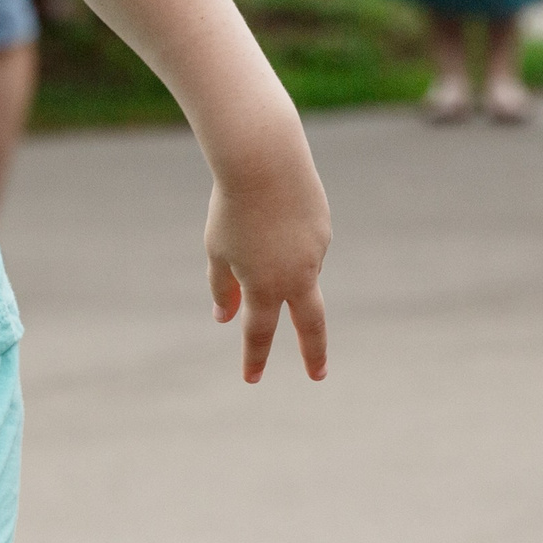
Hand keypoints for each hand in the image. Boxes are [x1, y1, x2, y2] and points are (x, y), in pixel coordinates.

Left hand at [204, 159, 330, 382]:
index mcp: (265, 286)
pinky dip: (286, 237)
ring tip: (251, 220)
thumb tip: (225, 317)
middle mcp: (297, 276)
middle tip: (318, 374)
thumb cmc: (232, 209)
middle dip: (314, 352)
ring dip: (276, 258)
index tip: (251, 379)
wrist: (265, 164)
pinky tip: (273, 209)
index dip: (253, 357)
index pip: (258, 333)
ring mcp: (316, 253)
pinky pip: (302, 242)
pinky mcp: (324, 230)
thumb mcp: (218, 251)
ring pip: (296, 269)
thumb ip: (223, 288)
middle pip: (310, 325)